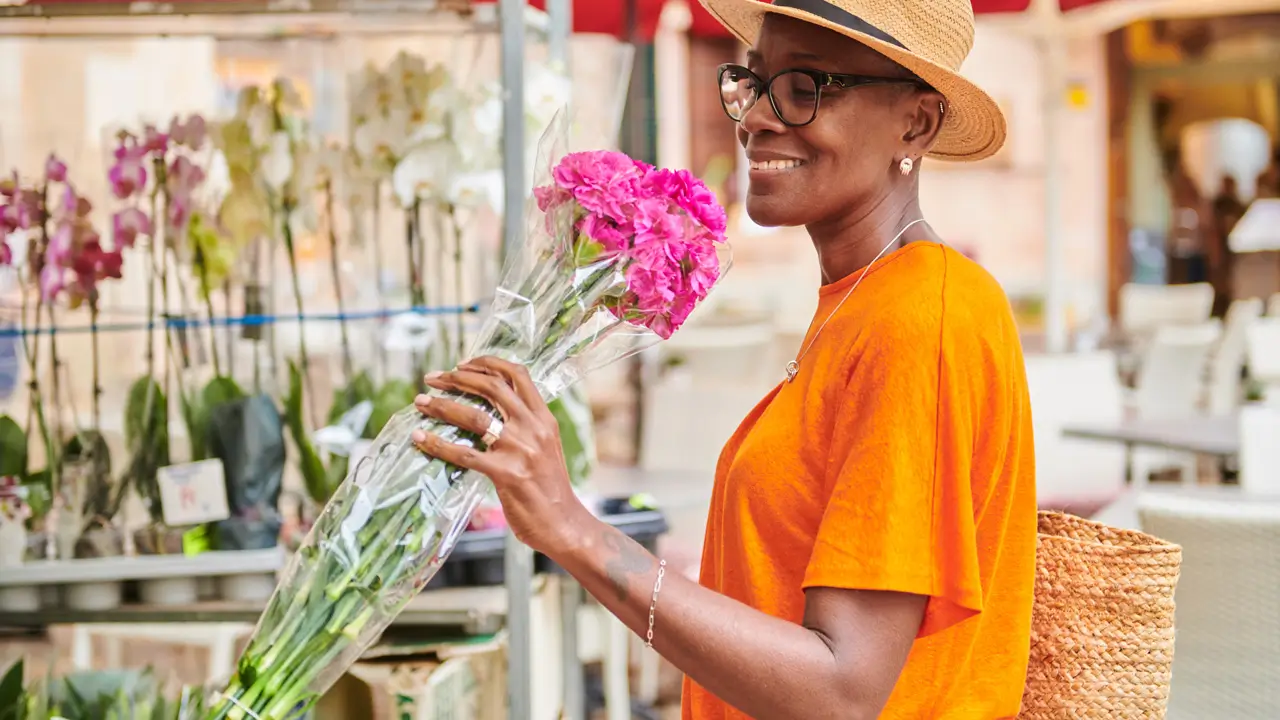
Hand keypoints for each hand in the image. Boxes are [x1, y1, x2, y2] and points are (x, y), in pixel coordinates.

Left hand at [410, 356, 592, 555]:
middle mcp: (534, 428)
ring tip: (421, 401)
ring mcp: (520, 450)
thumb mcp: (546, 449)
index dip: (487, 363)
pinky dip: (438, 444)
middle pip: (493, 387)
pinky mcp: (506, 474)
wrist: (565, 525)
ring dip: (443, 405)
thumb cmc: (551, 490)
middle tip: (433, 378)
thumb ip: (525, 428)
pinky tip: (420, 438)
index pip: (518, 375)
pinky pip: (464, 454)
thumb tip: (491, 414)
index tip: (462, 364)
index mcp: (544, 419)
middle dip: (458, 377)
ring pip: (475, 417)